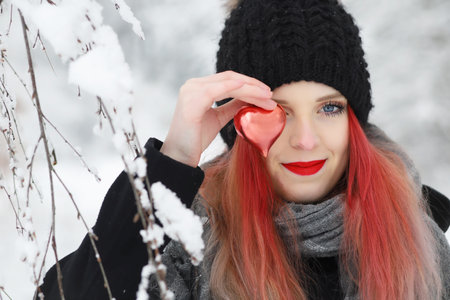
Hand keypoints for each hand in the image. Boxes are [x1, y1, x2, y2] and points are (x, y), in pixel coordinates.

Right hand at [160, 71, 275, 166]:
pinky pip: (217, 91)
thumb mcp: (218, 118)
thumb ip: (231, 106)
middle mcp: (193, 85)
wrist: (179, 156)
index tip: (266, 94)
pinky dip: (235, 89)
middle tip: (271, 95)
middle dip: (253, 85)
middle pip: (230, 78)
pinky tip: (250, 94)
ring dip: (250, 89)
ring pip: (228, 83)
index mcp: (198, 87)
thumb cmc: (195, 139)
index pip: (228, 79)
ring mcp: (191, 91)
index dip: (249, 84)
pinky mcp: (192, 101)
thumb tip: (249, 99)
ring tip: (267, 98)